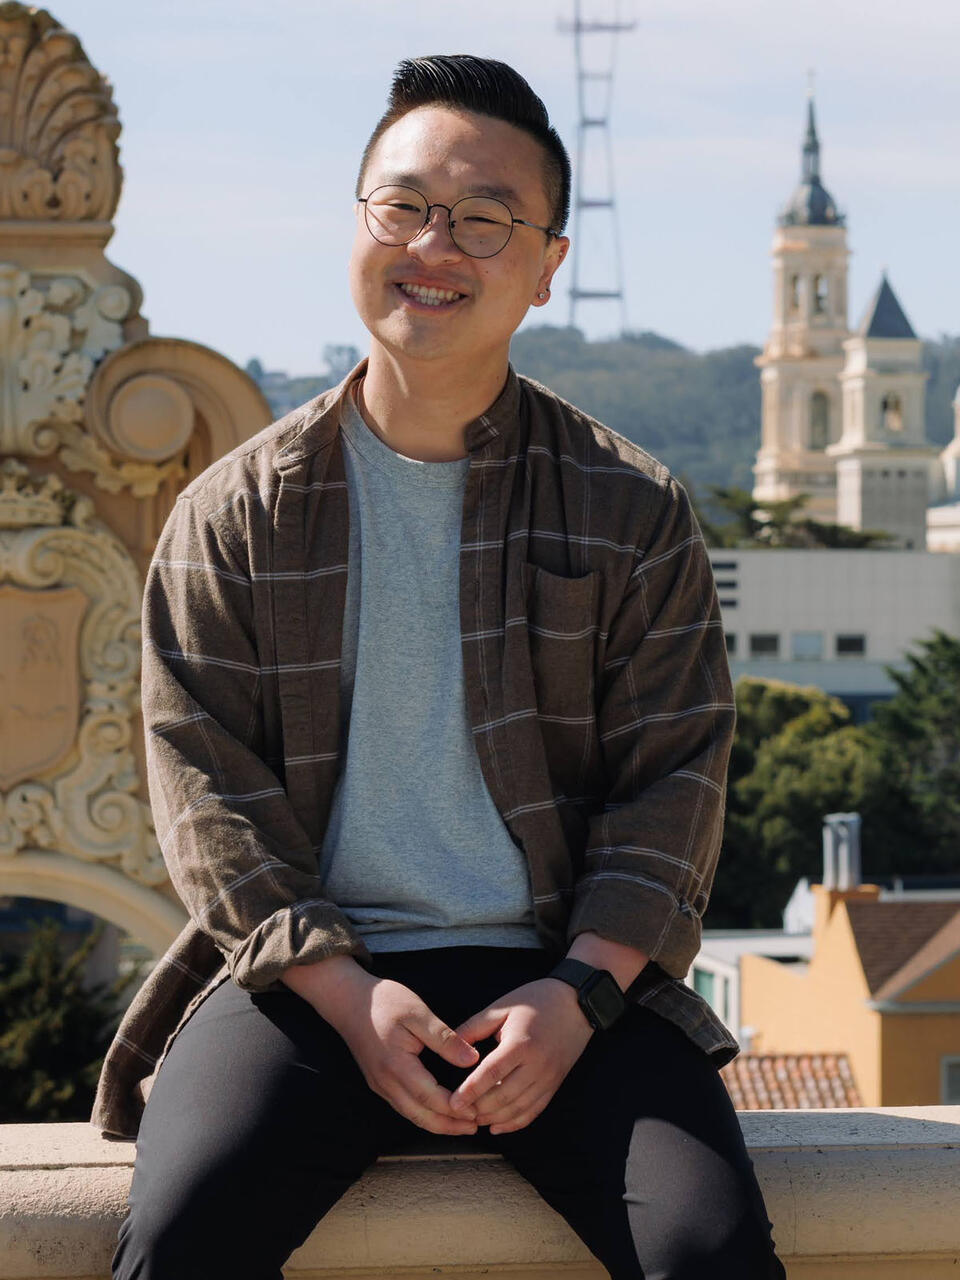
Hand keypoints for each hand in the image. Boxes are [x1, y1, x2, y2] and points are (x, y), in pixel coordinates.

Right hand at [304, 962, 481, 1135]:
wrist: (347, 1000)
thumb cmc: (384, 1002)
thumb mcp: (418, 1013)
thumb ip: (444, 1039)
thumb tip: (472, 1059)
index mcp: (396, 1065)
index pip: (429, 1097)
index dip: (454, 1108)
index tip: (477, 1112)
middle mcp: (385, 1082)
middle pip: (419, 1115)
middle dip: (448, 1126)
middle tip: (474, 1128)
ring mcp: (379, 1084)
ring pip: (410, 1114)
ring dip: (436, 1123)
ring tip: (462, 1125)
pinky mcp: (378, 1082)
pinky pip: (403, 1106)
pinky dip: (423, 1114)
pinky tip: (438, 1111)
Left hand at [448, 978, 593, 1134]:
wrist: (575, 1002)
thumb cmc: (535, 1001)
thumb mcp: (501, 1007)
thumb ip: (474, 1027)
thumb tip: (449, 1047)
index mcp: (520, 1043)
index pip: (491, 1072)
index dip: (471, 1091)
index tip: (453, 1104)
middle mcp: (536, 1064)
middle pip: (504, 1096)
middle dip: (479, 1109)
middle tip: (459, 1113)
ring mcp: (548, 1077)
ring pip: (519, 1108)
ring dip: (495, 1118)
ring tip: (474, 1120)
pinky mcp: (555, 1084)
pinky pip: (534, 1111)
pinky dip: (515, 1123)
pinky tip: (497, 1126)